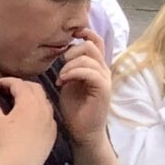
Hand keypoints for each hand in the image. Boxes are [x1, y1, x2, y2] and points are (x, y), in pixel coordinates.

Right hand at [0, 74, 58, 164]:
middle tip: (8, 89)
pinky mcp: (53, 130)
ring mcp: (50, 118)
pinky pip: (48, 113)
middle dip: (21, 85)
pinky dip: (39, 109)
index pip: (18, 84)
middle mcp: (42, 107)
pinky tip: (31, 116)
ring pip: (44, 99)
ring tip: (20, 101)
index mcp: (28, 102)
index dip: (5, 81)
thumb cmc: (6, 143)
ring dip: (32, 96)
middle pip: (34, 87)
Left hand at [52, 27, 113, 141]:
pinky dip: (74, 73)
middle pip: (91, 45)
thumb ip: (68, 68)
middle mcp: (103, 70)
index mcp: (95, 67)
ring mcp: (104, 79)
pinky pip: (90, 72)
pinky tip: (63, 81)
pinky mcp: (103, 89)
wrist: (82, 131)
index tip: (69, 35)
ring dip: (70, 65)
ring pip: (89, 58)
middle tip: (61, 64)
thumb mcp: (68, 83)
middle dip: (72, 50)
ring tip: (61, 78)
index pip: (95, 41)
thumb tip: (60, 53)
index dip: (84, 33)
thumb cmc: (74, 109)